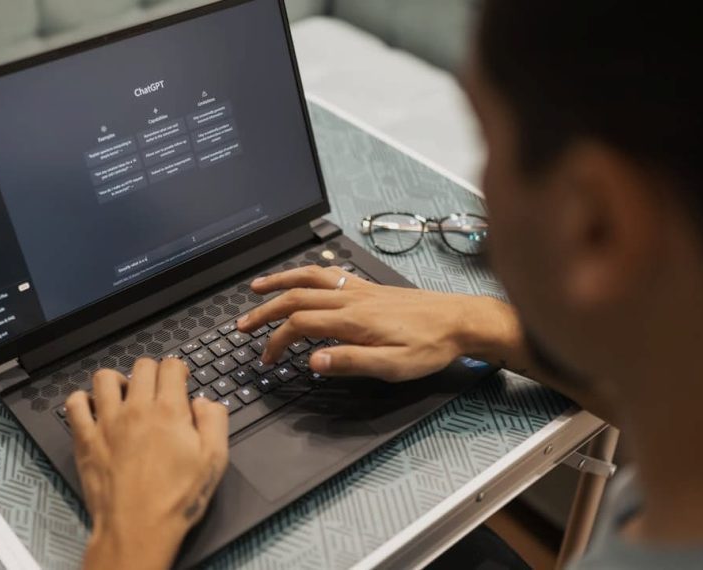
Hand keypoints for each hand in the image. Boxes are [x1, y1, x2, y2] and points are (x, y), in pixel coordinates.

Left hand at [65, 358, 228, 569]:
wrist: (138, 528)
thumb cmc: (176, 500)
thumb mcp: (214, 460)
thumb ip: (215, 421)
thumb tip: (206, 402)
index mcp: (169, 411)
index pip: (170, 366)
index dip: (177, 369)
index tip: (179, 380)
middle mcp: (136, 410)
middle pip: (141, 366)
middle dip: (153, 372)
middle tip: (157, 389)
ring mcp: (107, 423)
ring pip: (105, 378)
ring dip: (118, 381)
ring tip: (126, 395)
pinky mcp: (85, 440)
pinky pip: (74, 405)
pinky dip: (82, 401)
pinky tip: (94, 410)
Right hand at [236, 265, 518, 381]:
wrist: (460, 321)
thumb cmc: (430, 346)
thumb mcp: (392, 366)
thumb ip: (350, 361)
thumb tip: (312, 361)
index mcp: (352, 320)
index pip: (300, 325)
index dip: (276, 341)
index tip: (267, 358)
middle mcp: (351, 299)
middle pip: (295, 297)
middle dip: (264, 311)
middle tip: (242, 325)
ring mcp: (359, 289)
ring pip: (309, 278)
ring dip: (280, 282)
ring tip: (257, 288)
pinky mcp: (368, 287)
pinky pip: (329, 273)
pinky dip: (306, 273)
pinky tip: (301, 277)